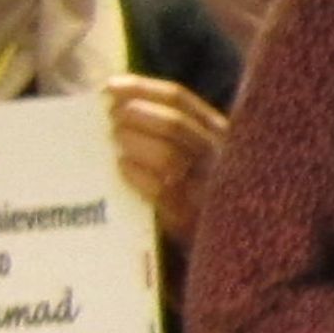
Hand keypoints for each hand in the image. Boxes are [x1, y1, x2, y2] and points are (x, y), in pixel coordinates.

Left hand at [105, 76, 229, 240]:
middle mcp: (222, 156)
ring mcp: (210, 187)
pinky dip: (137, 174)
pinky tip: (122, 167)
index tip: (109, 86)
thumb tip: (121, 106)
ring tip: (114, 138)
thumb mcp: (201, 157)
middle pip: (175, 123)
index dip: (142, 88)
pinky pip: (163, 190)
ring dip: (135, 141)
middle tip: (108, 115)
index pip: (181, 100)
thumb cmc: (203, 197)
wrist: (225, 246)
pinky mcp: (194, 217)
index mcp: (222, 133)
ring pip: (169, 154)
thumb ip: (177, 133)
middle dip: (135, 113)